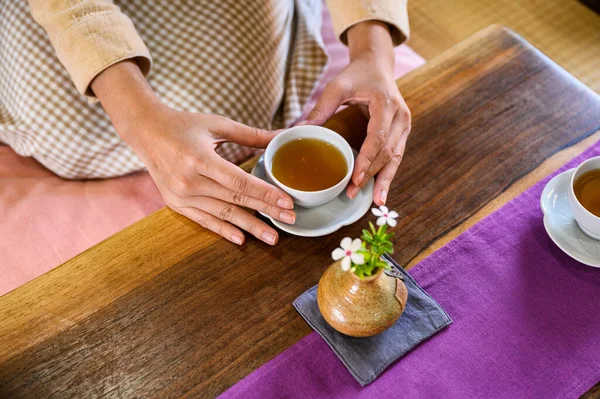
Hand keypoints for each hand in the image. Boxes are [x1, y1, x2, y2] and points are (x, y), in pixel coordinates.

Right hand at [132, 107, 295, 244]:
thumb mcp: (216, 124)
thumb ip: (250, 134)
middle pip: (235, 201)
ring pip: (223, 215)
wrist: (146, 133)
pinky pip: (204, 221)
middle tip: (289, 220)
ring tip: (272, 237)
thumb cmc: (183, 125)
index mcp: (200, 159)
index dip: (265, 193)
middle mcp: (189, 181)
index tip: (287, 202)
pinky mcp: (176, 204)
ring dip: (250, 227)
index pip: (239, 182)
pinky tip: (242, 239)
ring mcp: (181, 195)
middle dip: (266, 212)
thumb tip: (281, 136)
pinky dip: (223, 231)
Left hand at [306, 21, 410, 205]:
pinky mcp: (402, 132)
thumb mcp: (337, 86)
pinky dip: (388, 174)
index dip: (367, 160)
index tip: (355, 178)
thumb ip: (321, 108)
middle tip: (353, 193)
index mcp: (386, 104)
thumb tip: (298, 131)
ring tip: (376, 202)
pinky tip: (381, 191)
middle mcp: (401, 116)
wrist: (378, 64)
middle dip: (371, 175)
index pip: (377, 137)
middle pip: (388, 152)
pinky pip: (396, 156)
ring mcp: (404, 125)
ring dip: (384, 180)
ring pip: (396, 157)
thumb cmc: (357, 74)